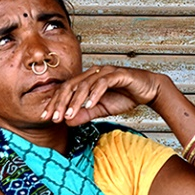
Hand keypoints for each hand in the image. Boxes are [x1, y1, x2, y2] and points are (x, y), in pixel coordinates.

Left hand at [40, 66, 168, 125]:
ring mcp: (105, 72)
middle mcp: (93, 73)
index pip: (65, 90)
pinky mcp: (118, 74)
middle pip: (71, 86)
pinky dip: (95, 94)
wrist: (148, 91)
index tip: (47, 117)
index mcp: (86, 80)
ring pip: (85, 85)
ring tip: (69, 114)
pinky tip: (89, 105)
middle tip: (54, 117)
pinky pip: (103, 83)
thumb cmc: (124, 96)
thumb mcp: (100, 110)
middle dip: (61, 102)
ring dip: (76, 101)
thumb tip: (68, 122)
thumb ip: (85, 114)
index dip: (55, 103)